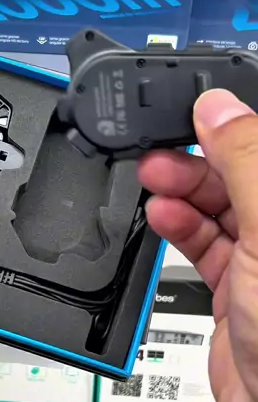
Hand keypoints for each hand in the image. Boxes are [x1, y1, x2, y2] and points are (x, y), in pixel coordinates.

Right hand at [138, 89, 257, 401]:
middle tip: (163, 150)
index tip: (201, 110)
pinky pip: (206, 245)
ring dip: (187, 190)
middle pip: (249, 174)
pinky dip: (181, 227)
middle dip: (205, 157)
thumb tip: (221, 109)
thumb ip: (248, 166)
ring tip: (154, 180)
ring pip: (225, 207)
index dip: (240, 124)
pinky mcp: (238, 292)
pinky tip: (162, 215)